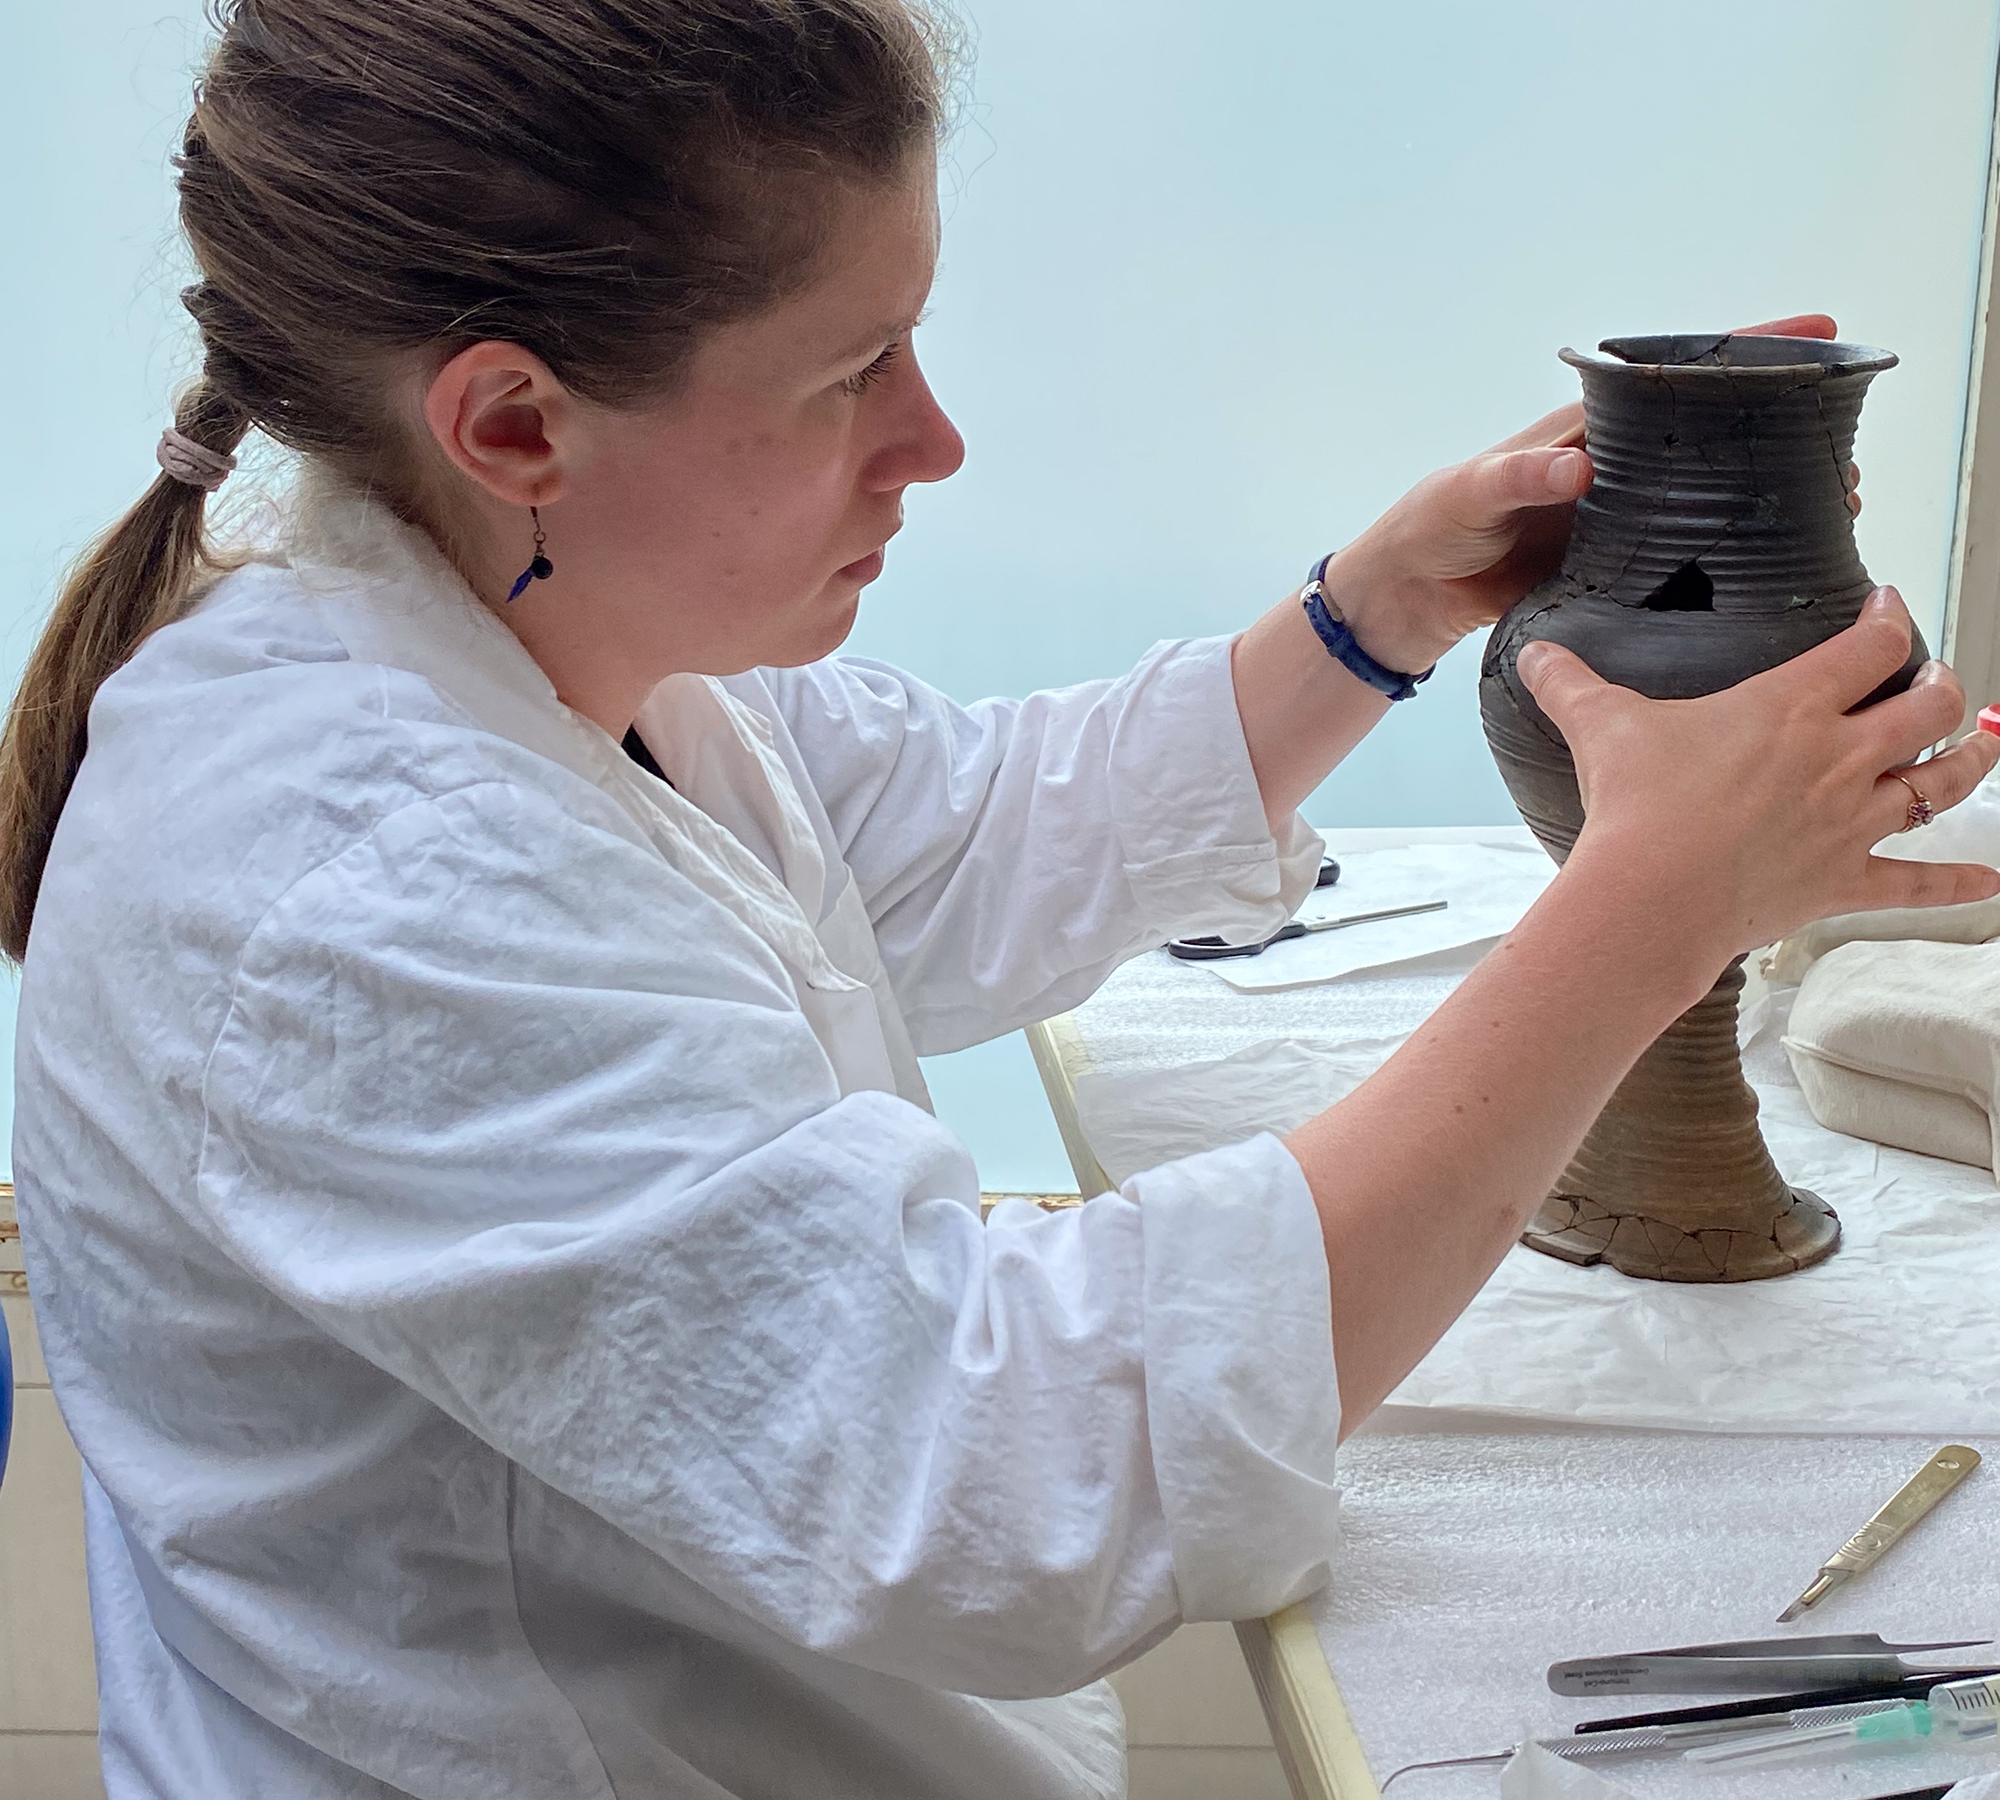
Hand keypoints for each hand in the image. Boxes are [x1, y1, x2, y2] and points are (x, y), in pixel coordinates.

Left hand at [1321, 314, 1860, 673]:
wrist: (1413, 592)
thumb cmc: (1432, 523)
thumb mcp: (1468, 492)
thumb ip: (1518, 478)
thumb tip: (1577, 469)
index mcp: (1589, 427)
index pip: (1677, 373)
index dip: (1748, 348)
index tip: (1817, 332)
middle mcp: (1618, 465)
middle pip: (1714, 436)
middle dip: (1780, 434)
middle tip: (1842, 450)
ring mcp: (1623, 517)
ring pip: (1711, 499)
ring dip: (1767, 501)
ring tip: (1833, 508)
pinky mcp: (1618, 570)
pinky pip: (1683, 559)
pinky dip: (1725, 561)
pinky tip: (1771, 571)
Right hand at [1518, 587, 1999, 971]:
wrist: (1651, 896)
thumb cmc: (1635, 808)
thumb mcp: (1600, 726)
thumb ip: (1571, 683)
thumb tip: (1533, 654)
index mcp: (1792, 708)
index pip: (1871, 646)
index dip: (1891, 617)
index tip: (1890, 605)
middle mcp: (1839, 758)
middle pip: (1928, 707)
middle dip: (1941, 685)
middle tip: (1936, 677)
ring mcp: (1849, 823)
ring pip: (1943, 782)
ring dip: (1974, 758)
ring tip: (1987, 741)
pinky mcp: (1843, 882)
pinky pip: (1918, 883)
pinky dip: (1959, 884)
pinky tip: (1989, 882)